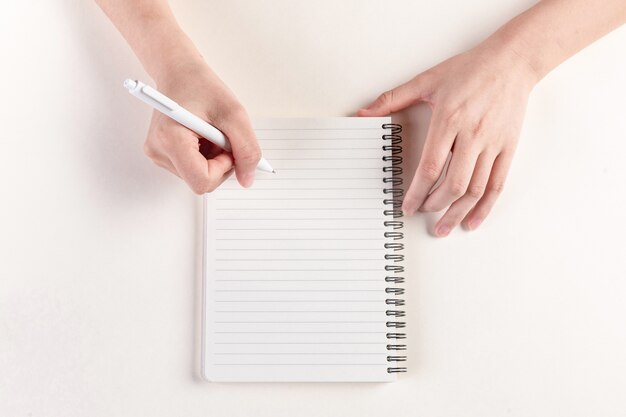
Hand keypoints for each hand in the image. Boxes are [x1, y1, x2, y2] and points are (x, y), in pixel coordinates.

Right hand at [143, 61, 260, 192]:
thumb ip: (247, 149)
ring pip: (199, 176)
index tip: (227, 146)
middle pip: (201, 181)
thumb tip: (247, 180)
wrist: (179, 72)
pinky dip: (205, 156)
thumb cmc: (201, 86)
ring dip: (213, 158)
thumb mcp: (234, 114)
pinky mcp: (162, 154)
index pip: (202, 181)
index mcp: (170, 139)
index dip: (223, 168)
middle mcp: (158, 151)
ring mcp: (158, 155)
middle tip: (221, 135)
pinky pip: (193, 169)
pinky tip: (202, 136)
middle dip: (220, 162)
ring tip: (210, 131)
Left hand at [359, 41, 536, 235]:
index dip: (416, 192)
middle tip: (421, 212)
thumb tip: (363, 113)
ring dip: (457, 213)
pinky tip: (472, 221)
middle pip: (453, 184)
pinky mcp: (508, 148)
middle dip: (433, 205)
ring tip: (443, 228)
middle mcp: (472, 135)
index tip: (407, 206)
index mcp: (449, 119)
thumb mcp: (427, 80)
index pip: (430, 168)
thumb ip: (392, 99)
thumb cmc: (469, 69)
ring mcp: (493, 144)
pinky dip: (484, 207)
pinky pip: (497, 184)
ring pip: (475, 189)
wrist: (511, 61)